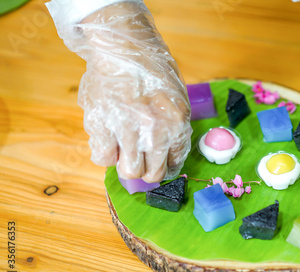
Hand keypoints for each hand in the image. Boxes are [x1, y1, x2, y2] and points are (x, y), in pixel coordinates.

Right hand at [78, 2, 191, 181]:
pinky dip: (105, 152)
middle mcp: (154, 130)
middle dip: (147, 169)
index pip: (174, 163)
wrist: (124, 46)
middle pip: (152, 175)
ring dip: (126, 163)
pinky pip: (103, 157)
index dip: (165, 166)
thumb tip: (167, 158)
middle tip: (141, 159)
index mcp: (177, 123)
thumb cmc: (151, 70)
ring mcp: (127, 129)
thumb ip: (173, 128)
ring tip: (124, 148)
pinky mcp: (100, 124)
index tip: (159, 163)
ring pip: (128, 171)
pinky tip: (108, 138)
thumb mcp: (176, 99)